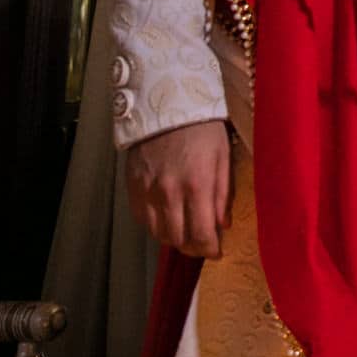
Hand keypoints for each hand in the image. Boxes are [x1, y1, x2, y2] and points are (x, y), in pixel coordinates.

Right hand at [127, 119, 232, 257]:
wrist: (167, 104)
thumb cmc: (203, 129)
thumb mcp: (223, 157)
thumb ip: (222, 194)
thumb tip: (223, 225)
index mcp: (197, 186)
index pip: (201, 234)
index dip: (210, 249)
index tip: (216, 252)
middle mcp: (170, 194)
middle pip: (178, 239)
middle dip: (192, 247)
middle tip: (202, 244)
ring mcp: (148, 192)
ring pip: (157, 233)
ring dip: (173, 238)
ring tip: (186, 232)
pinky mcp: (133, 188)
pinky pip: (142, 220)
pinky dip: (155, 225)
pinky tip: (167, 218)